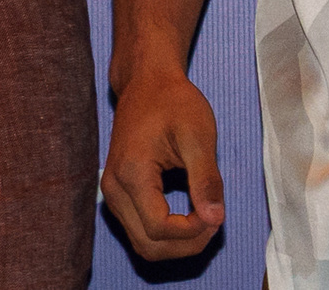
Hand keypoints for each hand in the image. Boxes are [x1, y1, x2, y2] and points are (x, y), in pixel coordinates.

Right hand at [100, 67, 225, 260]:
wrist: (147, 82)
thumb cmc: (173, 102)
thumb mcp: (198, 136)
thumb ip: (206, 180)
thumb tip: (215, 219)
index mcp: (131, 173)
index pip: (159, 229)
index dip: (192, 231)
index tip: (216, 213)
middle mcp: (114, 188)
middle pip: (148, 245)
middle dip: (186, 244)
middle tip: (214, 222)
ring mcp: (112, 192)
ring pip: (143, 243)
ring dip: (176, 244)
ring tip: (203, 220)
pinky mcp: (117, 193)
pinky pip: (140, 230)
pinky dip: (166, 234)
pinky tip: (189, 216)